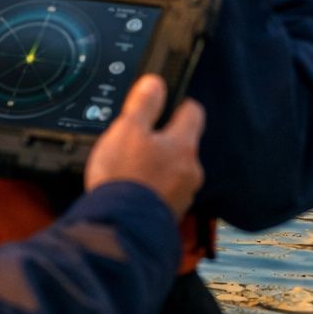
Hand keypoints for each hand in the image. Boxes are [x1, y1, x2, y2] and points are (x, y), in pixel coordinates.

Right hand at [85, 75, 204, 219]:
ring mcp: (183, 193)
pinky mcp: (169, 214)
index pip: (193, 111)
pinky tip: (132, 191)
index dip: (178, 104)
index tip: (164, 104)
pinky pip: (164, 193)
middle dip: (163, 140)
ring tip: (130, 169)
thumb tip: (156, 82)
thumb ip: (143, 104)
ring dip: (158, 167)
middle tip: (137, 140)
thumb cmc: (124, 178)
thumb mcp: (127, 130)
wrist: (119, 230)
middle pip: (183, 143)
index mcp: (183, 144)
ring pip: (174, 170)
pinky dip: (151, 189)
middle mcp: (191, 168)